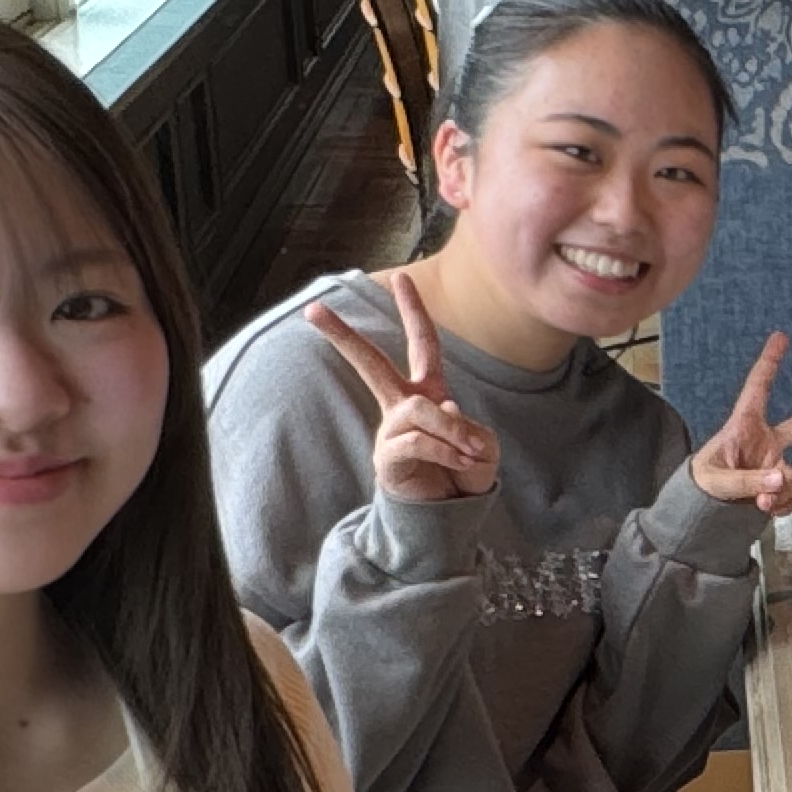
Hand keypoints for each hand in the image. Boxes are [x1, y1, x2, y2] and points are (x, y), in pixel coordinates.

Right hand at [306, 270, 498, 505]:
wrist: (450, 514)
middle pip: (371, 363)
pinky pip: (418, 440)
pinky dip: (447, 450)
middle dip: (344, 336)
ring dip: (453, 430)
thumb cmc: (463, 471)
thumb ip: (465, 423)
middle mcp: (402, 405)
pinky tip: (460, 464)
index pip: (421, 343)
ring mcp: (391, 430)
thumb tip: (438, 410)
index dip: (412, 310)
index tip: (400, 276)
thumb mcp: (480, 443)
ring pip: (420, 409)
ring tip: (471, 453)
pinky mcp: (386, 458)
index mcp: (426, 391)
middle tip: (312, 309)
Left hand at [689, 332, 791, 514]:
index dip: (770, 362)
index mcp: (744, 427)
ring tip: (760, 501)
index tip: (781, 338)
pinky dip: (782, 504)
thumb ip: (748, 481)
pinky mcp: (778, 485)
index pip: (758, 388)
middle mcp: (765, 442)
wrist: (702, 510)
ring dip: (780, 491)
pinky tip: (766, 507)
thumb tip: (779, 478)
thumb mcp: (717, 481)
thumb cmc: (703, 484)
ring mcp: (774, 463)